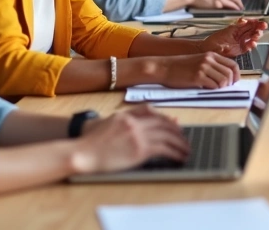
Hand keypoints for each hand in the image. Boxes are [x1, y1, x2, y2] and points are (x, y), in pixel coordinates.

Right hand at [71, 105, 187, 173]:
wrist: (82, 153)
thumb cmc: (91, 142)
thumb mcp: (108, 123)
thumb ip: (127, 120)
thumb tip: (147, 123)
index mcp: (126, 115)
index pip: (152, 112)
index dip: (166, 119)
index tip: (174, 126)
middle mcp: (134, 122)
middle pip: (163, 124)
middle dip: (177, 132)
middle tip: (185, 140)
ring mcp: (137, 135)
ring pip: (167, 136)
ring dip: (180, 144)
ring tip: (186, 151)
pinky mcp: (139, 150)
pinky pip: (164, 149)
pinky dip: (175, 153)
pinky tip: (179, 158)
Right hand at [152, 52, 239, 88]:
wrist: (163, 67)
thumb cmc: (179, 67)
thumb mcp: (198, 62)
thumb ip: (211, 67)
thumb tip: (226, 79)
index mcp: (211, 55)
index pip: (233, 64)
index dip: (237, 75)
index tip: (234, 82)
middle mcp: (209, 60)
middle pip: (230, 73)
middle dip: (230, 83)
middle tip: (224, 89)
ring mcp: (203, 68)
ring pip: (224, 80)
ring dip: (222, 88)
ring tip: (214, 89)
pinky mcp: (197, 77)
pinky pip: (214, 86)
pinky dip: (213, 90)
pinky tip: (207, 89)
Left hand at [200, 18, 267, 56]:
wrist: (206, 51)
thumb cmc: (211, 41)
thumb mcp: (222, 32)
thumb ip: (233, 27)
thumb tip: (242, 21)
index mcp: (234, 29)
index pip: (246, 23)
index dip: (253, 22)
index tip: (258, 20)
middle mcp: (238, 35)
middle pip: (251, 29)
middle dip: (258, 27)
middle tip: (263, 26)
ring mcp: (239, 42)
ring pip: (251, 37)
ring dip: (256, 35)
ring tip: (257, 35)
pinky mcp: (239, 50)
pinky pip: (247, 47)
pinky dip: (251, 45)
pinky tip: (253, 43)